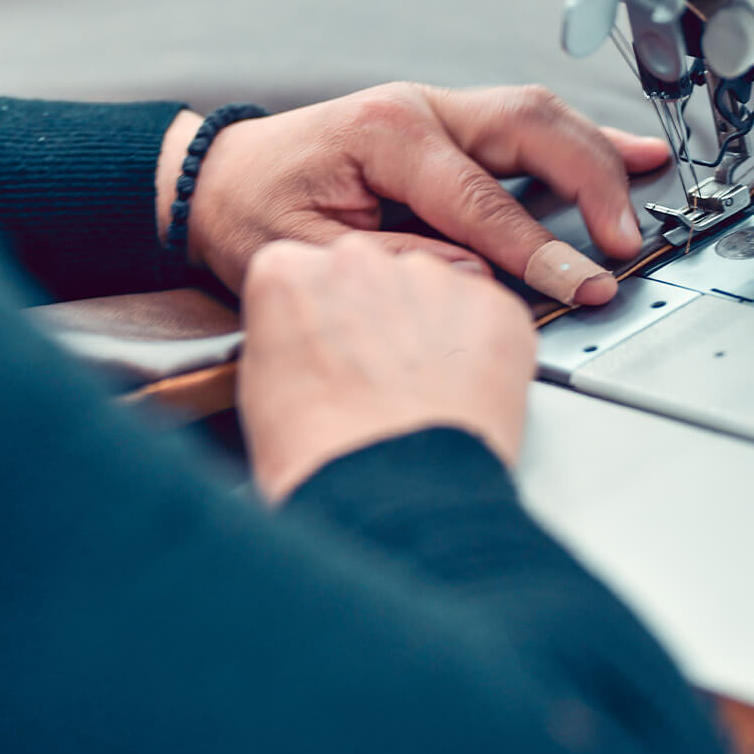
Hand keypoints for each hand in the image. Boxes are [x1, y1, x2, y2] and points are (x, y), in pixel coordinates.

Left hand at [159, 84, 671, 305]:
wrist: (218, 180)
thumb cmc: (252, 213)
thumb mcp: (306, 254)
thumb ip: (391, 265)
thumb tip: (473, 280)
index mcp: (384, 136)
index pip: (483, 200)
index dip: (541, 250)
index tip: (584, 284)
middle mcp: (416, 107)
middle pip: (530, 130)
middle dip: (591, 183)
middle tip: (626, 237)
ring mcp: (435, 106)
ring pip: (538, 115)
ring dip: (599, 152)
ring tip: (650, 184)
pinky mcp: (446, 120)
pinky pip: (527, 122)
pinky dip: (581, 138)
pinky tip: (628, 152)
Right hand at [236, 236, 537, 500]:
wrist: (388, 494)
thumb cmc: (321, 455)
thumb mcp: (263, 383)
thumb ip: (290, 331)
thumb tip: (314, 337)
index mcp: (289, 268)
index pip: (310, 272)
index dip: (327, 317)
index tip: (336, 346)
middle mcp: (358, 258)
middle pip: (374, 273)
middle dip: (381, 315)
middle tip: (384, 376)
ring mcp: (430, 277)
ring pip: (435, 292)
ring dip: (433, 331)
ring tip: (424, 394)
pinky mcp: (490, 303)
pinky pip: (489, 317)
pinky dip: (484, 351)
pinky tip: (462, 394)